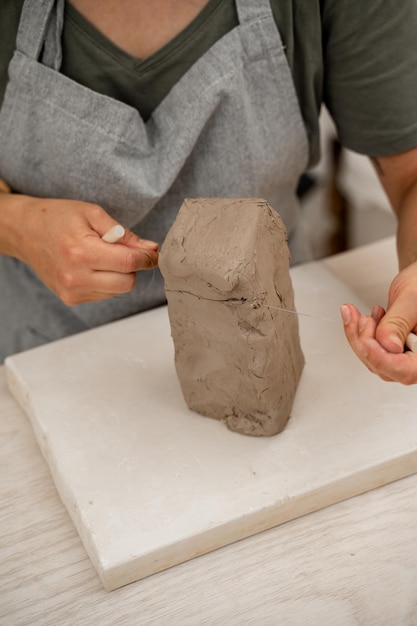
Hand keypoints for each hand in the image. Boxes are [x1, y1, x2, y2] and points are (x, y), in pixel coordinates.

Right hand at [7, 195, 158, 304]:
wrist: (25, 231)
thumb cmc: (57, 217)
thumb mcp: (93, 214)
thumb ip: (124, 233)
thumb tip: (150, 249)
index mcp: (82, 252)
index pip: (129, 263)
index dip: (147, 258)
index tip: (152, 252)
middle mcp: (76, 277)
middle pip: (127, 282)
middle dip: (132, 267)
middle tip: (123, 251)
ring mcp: (72, 291)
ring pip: (117, 291)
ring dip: (119, 275)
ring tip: (101, 256)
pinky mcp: (71, 299)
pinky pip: (104, 295)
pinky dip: (106, 282)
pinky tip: (92, 267)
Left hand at [341, 263, 416, 383]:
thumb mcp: (412, 300)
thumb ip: (398, 324)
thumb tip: (388, 345)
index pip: (406, 371)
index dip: (381, 359)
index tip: (364, 342)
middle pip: (386, 368)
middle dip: (365, 343)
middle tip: (362, 319)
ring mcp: (405, 357)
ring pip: (374, 360)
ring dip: (359, 337)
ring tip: (356, 314)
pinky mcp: (392, 351)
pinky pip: (371, 350)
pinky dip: (361, 334)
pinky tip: (362, 318)